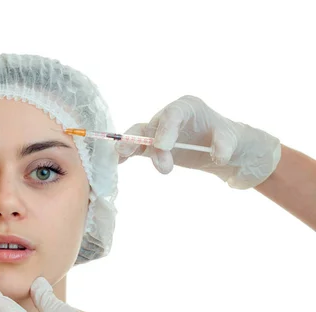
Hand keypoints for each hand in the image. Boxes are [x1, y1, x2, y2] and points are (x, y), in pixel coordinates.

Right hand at [117, 95, 280, 188]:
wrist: (223, 150)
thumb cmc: (229, 139)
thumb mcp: (233, 140)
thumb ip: (225, 145)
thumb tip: (217, 156)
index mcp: (187, 107)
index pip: (173, 114)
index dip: (165, 128)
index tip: (163, 146)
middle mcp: (169, 117)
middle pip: (154, 127)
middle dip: (149, 144)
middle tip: (160, 165)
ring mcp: (158, 132)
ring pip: (140, 137)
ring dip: (132, 148)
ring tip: (122, 158)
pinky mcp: (153, 147)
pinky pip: (136, 148)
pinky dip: (126, 154)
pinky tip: (117, 162)